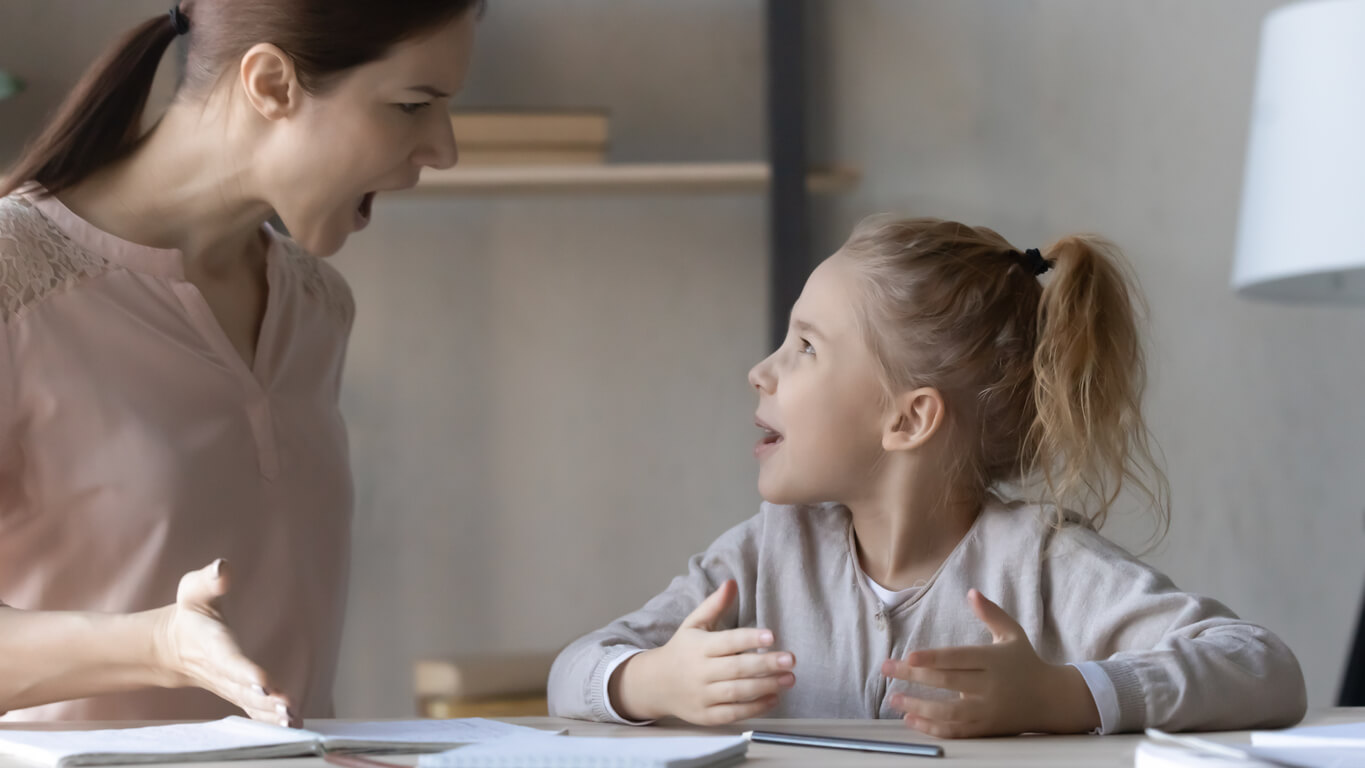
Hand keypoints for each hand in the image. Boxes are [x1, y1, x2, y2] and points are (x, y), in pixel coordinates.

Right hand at [148, 560, 297, 726]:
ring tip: (294, 721)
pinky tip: (292, 725)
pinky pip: (253, 708)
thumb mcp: (194, 589)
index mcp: (212, 644)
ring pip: (250, 702)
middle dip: (265, 700)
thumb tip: (222, 567)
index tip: (262, 683)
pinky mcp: (235, 692)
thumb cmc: (191, 611)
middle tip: (288, 709)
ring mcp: (227, 684)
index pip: (230, 660)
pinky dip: (269, 719)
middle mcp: (220, 670)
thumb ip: (209, 579)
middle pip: (243, 688)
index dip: (245, 672)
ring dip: (271, 714)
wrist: (173, 644)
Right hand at [611, 580, 795, 724]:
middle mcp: (700, 671)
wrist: (655, 683)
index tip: (772, 636)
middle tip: (790, 659)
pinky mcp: (706, 715)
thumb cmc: (681, 650)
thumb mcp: (693, 624)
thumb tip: (732, 582)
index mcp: (699, 646)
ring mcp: (702, 695)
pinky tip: (774, 698)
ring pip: (737, 692)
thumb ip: (714, 605)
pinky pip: (733, 713)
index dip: (749, 639)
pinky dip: (755, 708)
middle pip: (736, 669)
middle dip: (765, 664)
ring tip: (789, 679)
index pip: (727, 642)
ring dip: (766, 686)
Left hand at [882, 589, 1098, 736]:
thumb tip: (971, 591)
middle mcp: (990, 686)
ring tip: (893, 698)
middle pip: (947, 682)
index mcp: (994, 660)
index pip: (958, 658)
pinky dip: (933, 728)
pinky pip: (957, 731)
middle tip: (886, 669)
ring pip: (949, 712)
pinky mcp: (986, 728)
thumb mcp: (1013, 634)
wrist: (1052, 700)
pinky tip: (912, 721)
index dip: (932, 658)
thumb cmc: (1026, 662)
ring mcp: (988, 710)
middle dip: (913, 677)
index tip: (908, 656)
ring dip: (918, 706)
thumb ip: (991, 613)